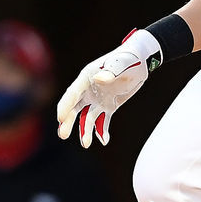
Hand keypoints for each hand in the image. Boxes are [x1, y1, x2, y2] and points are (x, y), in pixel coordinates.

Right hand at [56, 29, 160, 147]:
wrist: (140, 60)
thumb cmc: (128, 58)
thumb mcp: (121, 63)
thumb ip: (111, 71)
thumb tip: (97, 79)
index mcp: (87, 77)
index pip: (73, 93)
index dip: (65, 105)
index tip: (60, 118)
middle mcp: (89, 89)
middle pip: (74, 108)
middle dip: (68, 121)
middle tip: (63, 135)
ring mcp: (98, 99)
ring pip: (87, 117)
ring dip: (85, 130)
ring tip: (86, 144)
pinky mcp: (109, 106)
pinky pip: (103, 121)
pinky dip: (102, 131)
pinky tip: (104, 140)